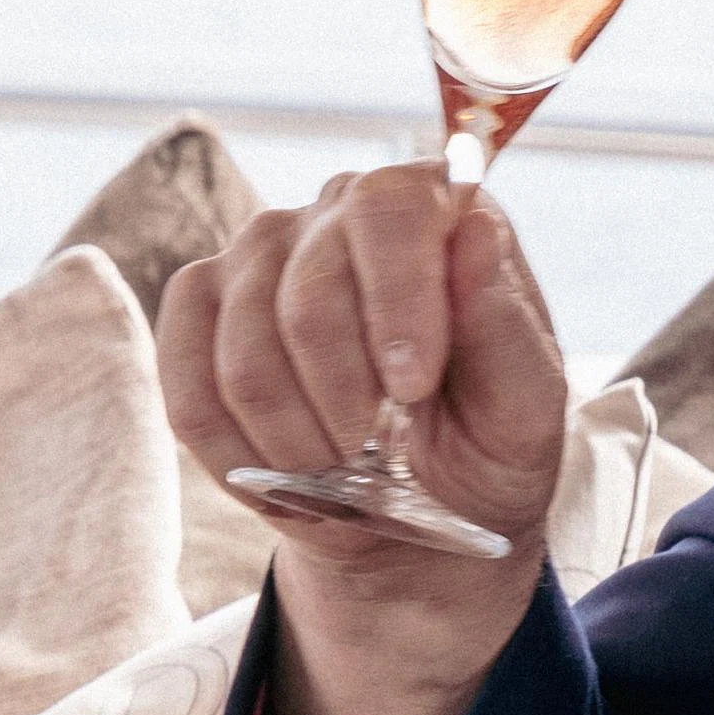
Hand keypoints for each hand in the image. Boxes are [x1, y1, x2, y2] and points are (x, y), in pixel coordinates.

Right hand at [163, 165, 574, 579]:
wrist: (422, 507)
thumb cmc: (485, 443)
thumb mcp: (525, 405)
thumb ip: (505, 326)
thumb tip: (477, 232)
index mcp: (431, 207)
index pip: (389, 212)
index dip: (394, 301)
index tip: (410, 388)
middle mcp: (334, 210)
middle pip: (307, 297)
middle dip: (341, 402)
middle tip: (372, 454)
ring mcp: (254, 253)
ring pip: (244, 358)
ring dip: (293, 442)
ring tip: (334, 468)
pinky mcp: (197, 305)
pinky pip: (188, 389)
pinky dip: (235, 455)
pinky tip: (280, 475)